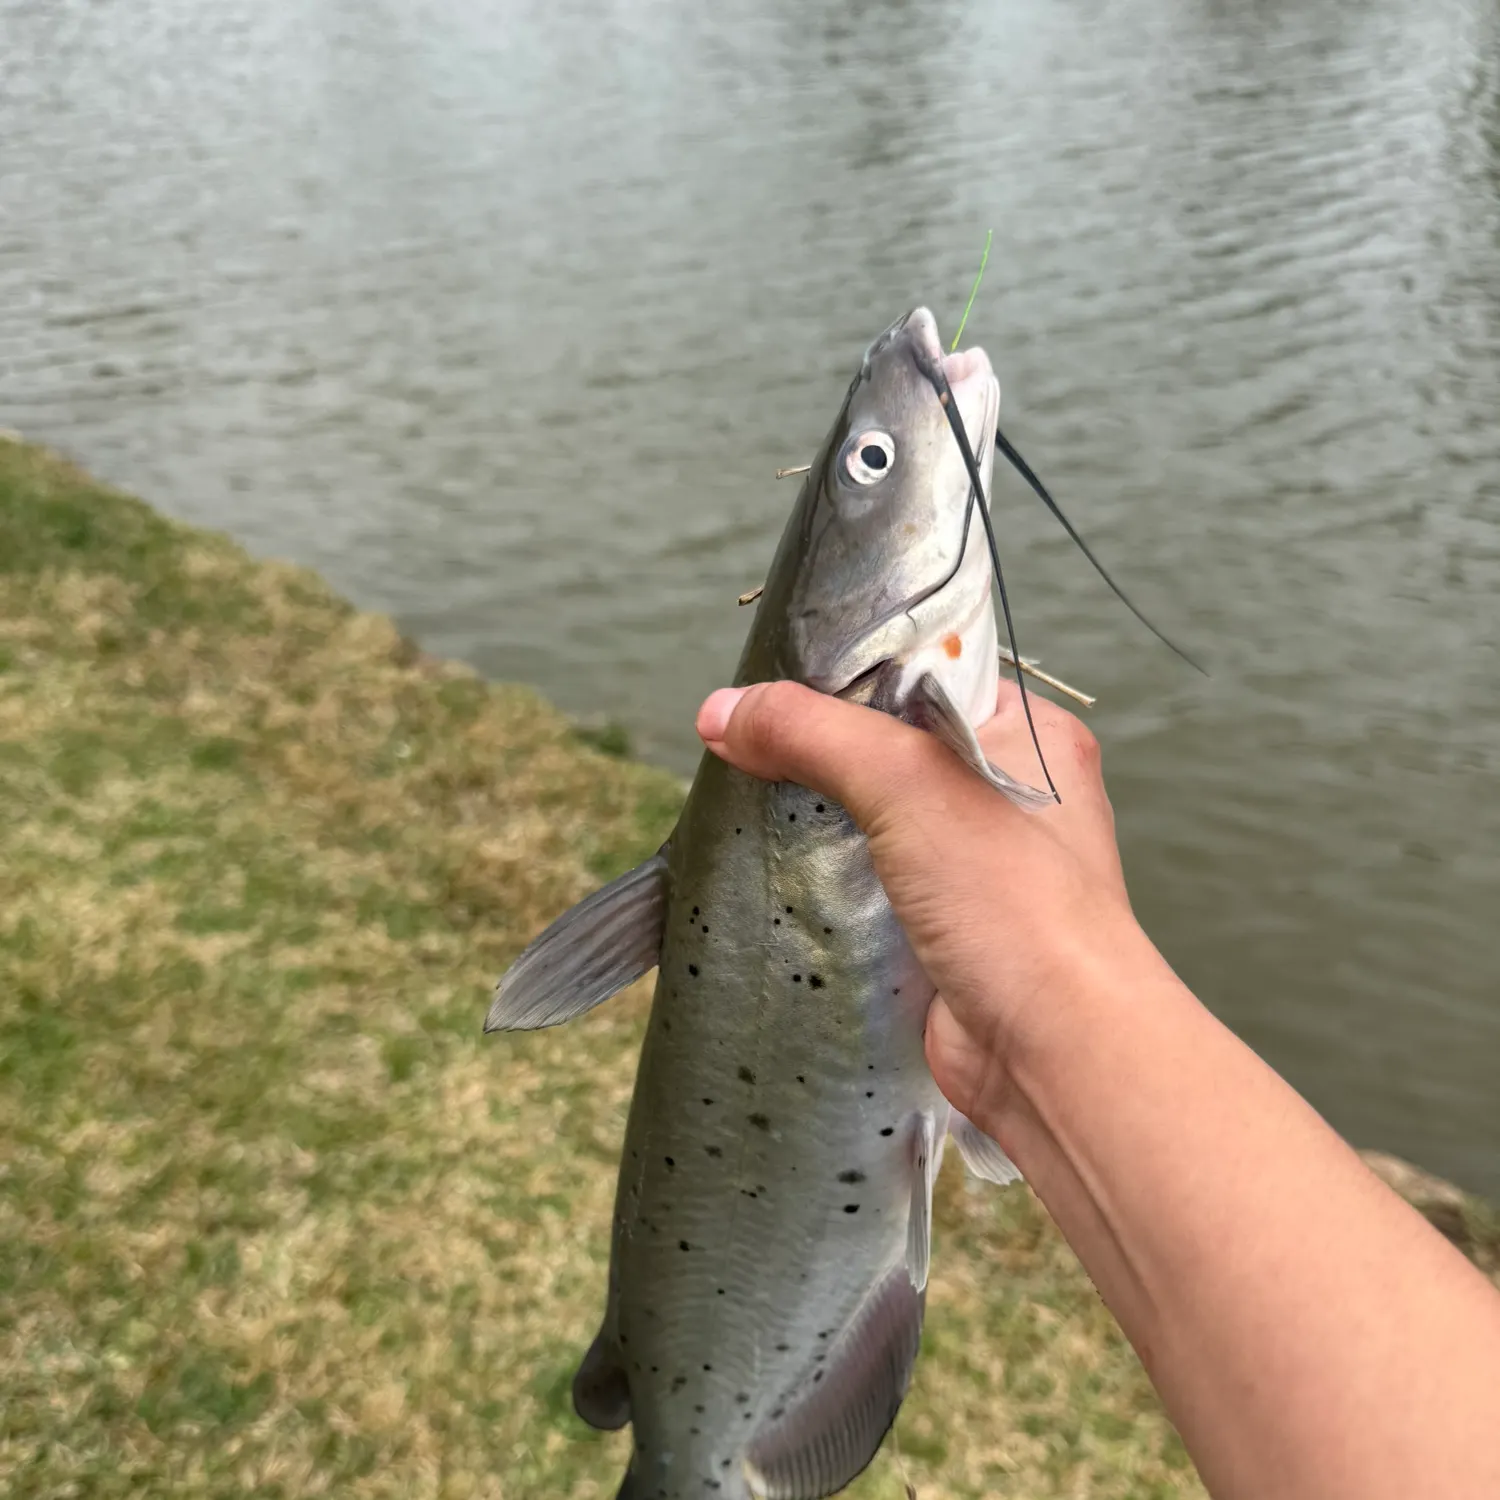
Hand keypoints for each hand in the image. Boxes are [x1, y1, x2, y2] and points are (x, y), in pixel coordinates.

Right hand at [695, 677, 1157, 1127]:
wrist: (1052, 1051)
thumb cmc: (1009, 897)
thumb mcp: (907, 783)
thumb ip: (812, 734)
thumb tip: (718, 710)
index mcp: (1029, 734)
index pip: (930, 673)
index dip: (853, 673)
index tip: (774, 677)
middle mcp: (1010, 793)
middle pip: (892, 748)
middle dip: (822, 750)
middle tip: (745, 743)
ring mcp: (977, 867)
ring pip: (876, 821)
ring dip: (818, 821)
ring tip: (744, 801)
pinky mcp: (943, 928)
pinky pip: (869, 884)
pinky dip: (825, 881)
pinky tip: (772, 870)